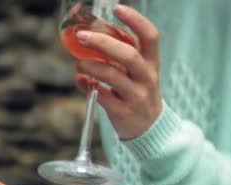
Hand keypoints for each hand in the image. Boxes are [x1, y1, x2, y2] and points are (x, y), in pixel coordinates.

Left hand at [75, 5, 162, 139]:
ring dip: (90, 66)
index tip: (118, 9)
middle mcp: (146, 77)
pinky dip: (88, 87)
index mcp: (151, 62)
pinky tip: (83, 82)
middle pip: (127, 54)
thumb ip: (118, 58)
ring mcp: (136, 95)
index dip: (136, 21)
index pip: (150, 36)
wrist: (149, 127)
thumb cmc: (138, 92)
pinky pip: (102, 96)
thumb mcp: (138, 73)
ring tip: (79, 63)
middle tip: (82, 36)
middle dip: (102, 43)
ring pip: (112, 75)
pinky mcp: (123, 111)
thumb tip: (87, 45)